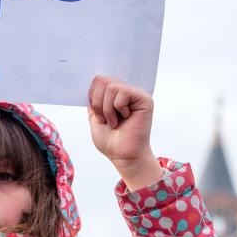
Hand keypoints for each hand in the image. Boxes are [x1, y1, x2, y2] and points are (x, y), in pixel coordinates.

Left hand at [87, 76, 162, 190]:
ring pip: (111, 87)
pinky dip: (118, 108)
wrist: (123, 156)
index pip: (98, 80)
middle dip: (98, 103)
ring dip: (107, 109)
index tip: (98, 114)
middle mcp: (126, 92)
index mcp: (115, 95)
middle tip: (105, 119)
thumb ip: (93, 100)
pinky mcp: (144, 99)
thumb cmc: (111, 141)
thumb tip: (92, 84)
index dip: (92, 97)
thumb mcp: (94, 118)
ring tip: (115, 121)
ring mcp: (136, 94)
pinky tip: (125, 118)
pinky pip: (123, 92)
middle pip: (102, 80)